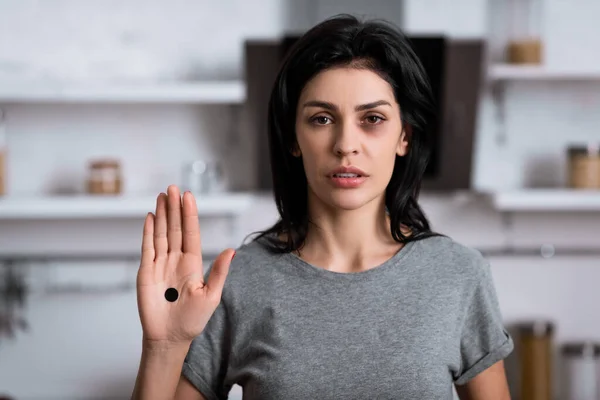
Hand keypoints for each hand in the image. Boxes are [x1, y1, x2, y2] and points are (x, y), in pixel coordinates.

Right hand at [136, 185, 233, 346]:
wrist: (169, 337)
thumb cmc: (192, 319)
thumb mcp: (210, 295)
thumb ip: (219, 272)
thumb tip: (231, 250)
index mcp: (193, 263)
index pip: (192, 233)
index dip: (190, 214)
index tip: (188, 196)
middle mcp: (177, 259)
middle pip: (176, 228)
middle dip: (175, 208)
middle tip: (173, 187)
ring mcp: (160, 264)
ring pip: (161, 234)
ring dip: (162, 215)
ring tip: (162, 196)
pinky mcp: (146, 271)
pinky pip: (147, 247)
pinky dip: (148, 232)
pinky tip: (150, 217)